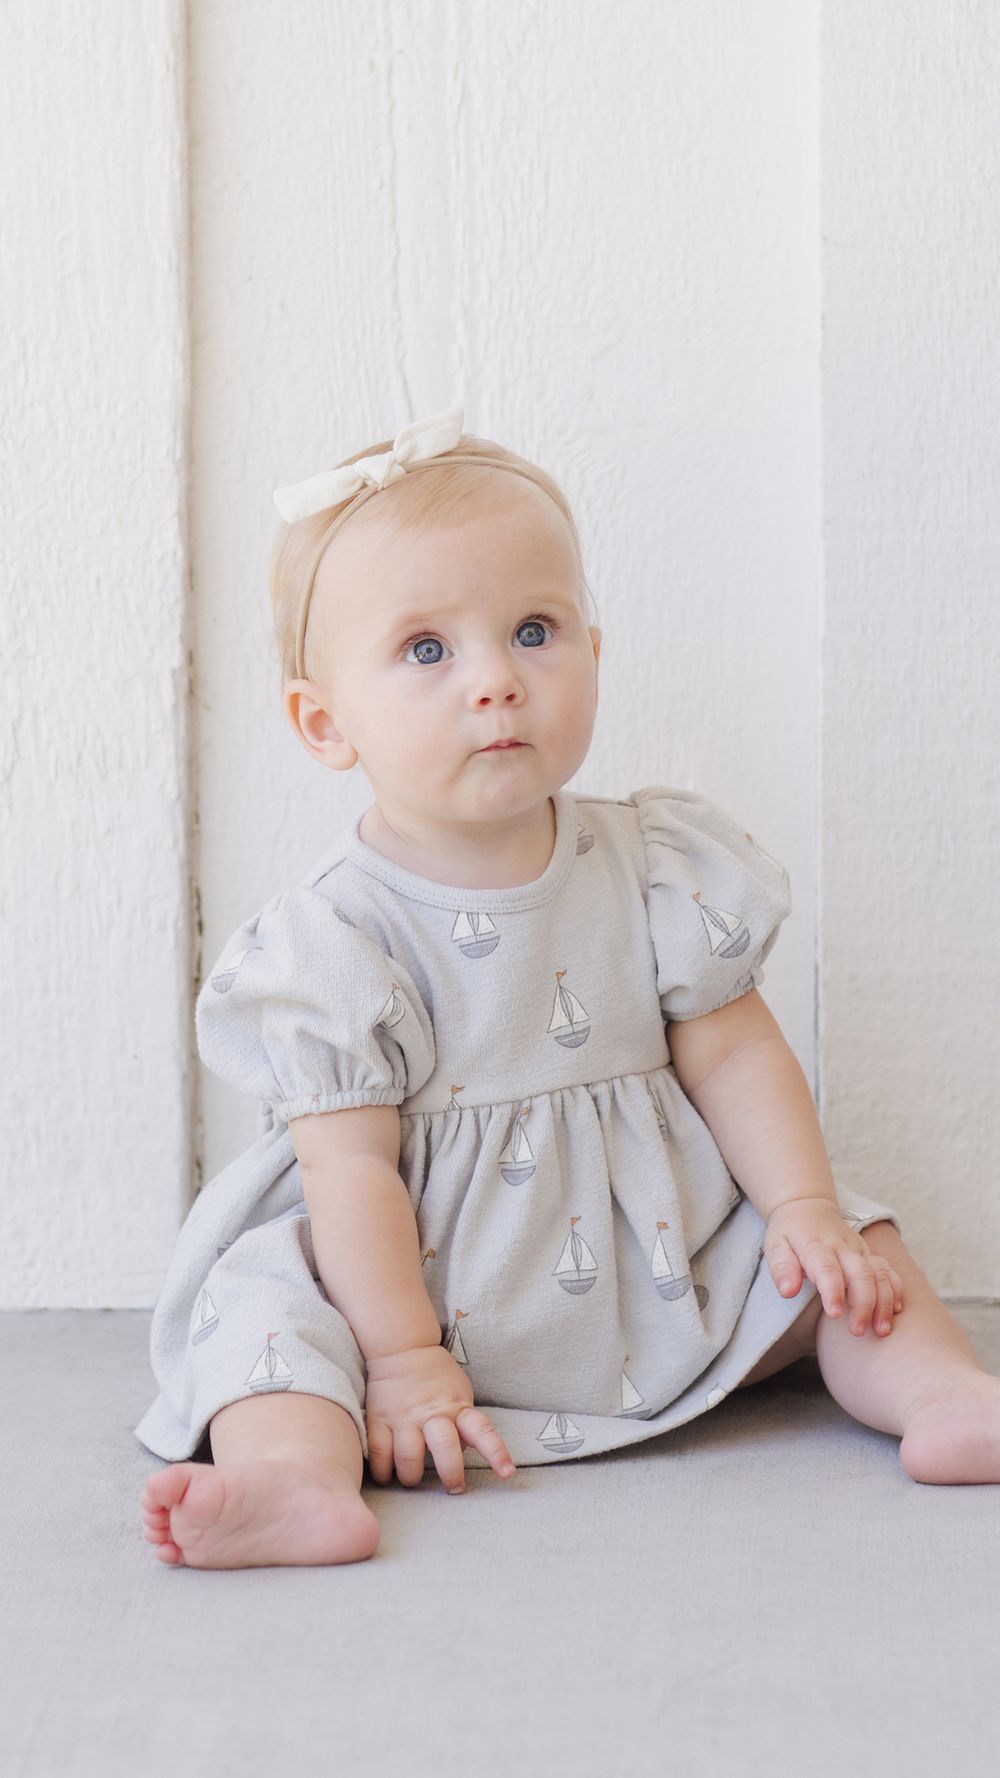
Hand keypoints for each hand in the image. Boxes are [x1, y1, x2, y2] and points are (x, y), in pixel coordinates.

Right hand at [365, 1344, 514, 1493]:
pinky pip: (379, 1453)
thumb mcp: (459, 1392)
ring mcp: (404, 1418)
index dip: (496, 1453)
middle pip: (444, 1447)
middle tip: (454, 1489)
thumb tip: (462, 1453)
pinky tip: (387, 1475)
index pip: (482, 1431)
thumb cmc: (436, 1375)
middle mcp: (432, 1414)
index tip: (507, 1473)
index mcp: (457, 1407)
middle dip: (451, 1474)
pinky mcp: (380, 1420)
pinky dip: (383, 1471)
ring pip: (408, 1456)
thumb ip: (463, 1422)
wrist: (402, 1348)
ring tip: (412, 1480)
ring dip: (411, 1477)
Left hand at [764, 1197, 903, 1336]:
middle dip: (864, 1304)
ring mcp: (859, 1249)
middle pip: (861, 1273)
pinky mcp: (869, 1253)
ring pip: (879, 1273)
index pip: (827, 1268)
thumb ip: (781, 1268)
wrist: (807, 1206)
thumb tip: (788, 1292)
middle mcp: (842, 1247)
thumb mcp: (775, 1245)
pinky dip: (896, 1288)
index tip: (834, 1315)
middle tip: (857, 1331)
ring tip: (882, 1330)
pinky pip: (888, 1269)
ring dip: (884, 1302)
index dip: (833, 1291)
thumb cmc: (789, 1231)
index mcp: (816, 1246)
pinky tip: (896, 1310)